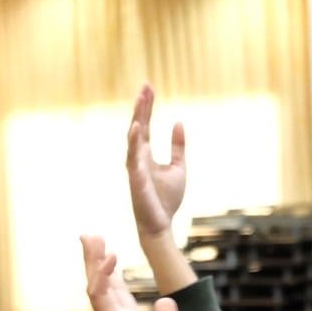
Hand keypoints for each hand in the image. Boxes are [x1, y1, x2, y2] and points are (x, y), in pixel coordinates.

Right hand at [81, 235, 194, 310]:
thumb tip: (166, 303)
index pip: (117, 291)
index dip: (110, 271)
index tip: (107, 250)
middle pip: (101, 283)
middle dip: (94, 259)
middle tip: (88, 235)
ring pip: (96, 285)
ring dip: (92, 261)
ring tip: (90, 237)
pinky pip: (102, 296)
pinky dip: (102, 276)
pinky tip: (107, 257)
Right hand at [126, 84, 185, 239]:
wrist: (161, 224)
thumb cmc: (166, 199)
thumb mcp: (178, 167)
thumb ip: (177, 146)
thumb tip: (178, 122)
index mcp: (145, 154)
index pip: (145, 125)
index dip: (147, 106)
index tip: (149, 87)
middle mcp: (137, 157)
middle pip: (138, 126)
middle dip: (141, 106)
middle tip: (146, 86)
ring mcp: (135, 167)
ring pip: (134, 137)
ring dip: (137, 118)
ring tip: (141, 99)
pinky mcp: (136, 178)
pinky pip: (133, 156)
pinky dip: (134, 141)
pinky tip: (137, 126)